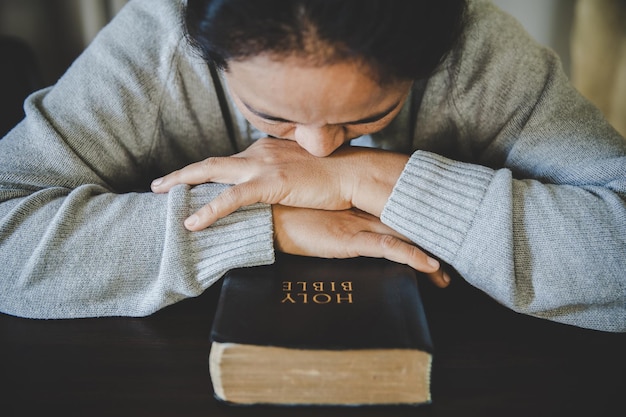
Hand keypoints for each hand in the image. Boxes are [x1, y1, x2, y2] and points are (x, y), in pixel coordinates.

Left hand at [151, 138, 408, 230]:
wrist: (356, 172)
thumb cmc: (336, 174)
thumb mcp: (304, 171)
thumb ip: (285, 175)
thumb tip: (279, 189)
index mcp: (267, 150)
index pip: (230, 163)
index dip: (208, 175)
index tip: (192, 185)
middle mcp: (259, 152)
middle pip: (212, 163)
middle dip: (182, 174)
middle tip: (160, 185)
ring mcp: (263, 166)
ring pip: (211, 173)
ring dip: (182, 184)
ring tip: (161, 195)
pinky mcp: (270, 182)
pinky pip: (231, 198)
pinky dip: (209, 210)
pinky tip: (192, 223)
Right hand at [272, 205, 449, 287]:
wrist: (264, 214)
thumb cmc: (281, 213)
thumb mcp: (310, 214)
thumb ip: (324, 216)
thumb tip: (328, 224)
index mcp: (354, 205)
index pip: (392, 214)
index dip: (414, 224)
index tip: (433, 236)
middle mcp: (361, 212)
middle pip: (405, 226)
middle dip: (428, 243)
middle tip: (451, 261)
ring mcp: (358, 224)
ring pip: (403, 238)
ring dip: (428, 257)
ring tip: (445, 278)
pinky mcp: (350, 238)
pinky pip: (388, 248)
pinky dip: (412, 257)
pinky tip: (431, 267)